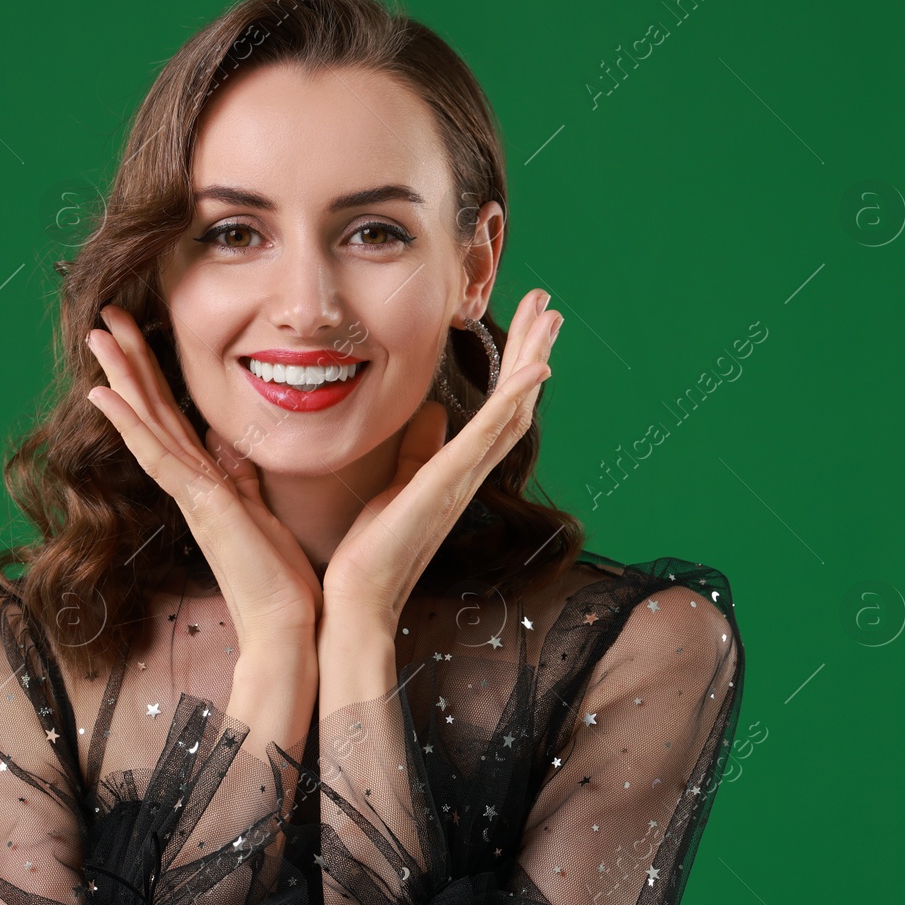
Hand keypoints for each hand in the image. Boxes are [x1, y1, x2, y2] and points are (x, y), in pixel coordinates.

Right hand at [85, 304, 320, 648]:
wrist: (287, 625)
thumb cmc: (280, 577)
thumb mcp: (262, 509)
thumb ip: (242, 475)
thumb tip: (229, 443)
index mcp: (205, 480)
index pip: (170, 417)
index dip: (150, 375)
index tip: (133, 335)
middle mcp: (188, 483)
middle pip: (150, 410)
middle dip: (128, 361)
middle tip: (102, 318)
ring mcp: (189, 493)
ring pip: (146, 423)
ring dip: (120, 377)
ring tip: (96, 336)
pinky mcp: (198, 505)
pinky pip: (157, 457)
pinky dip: (130, 424)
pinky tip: (105, 394)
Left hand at [320, 289, 562, 638]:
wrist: (355, 599)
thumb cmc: (367, 551)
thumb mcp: (394, 483)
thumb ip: (416, 449)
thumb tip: (431, 412)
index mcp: (455, 472)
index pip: (495, 409)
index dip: (514, 365)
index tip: (524, 322)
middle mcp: (469, 473)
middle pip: (516, 402)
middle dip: (532, 350)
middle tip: (548, 305)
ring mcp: (463, 479)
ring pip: (512, 409)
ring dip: (532, 359)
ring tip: (548, 315)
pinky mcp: (448, 484)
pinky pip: (490, 435)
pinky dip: (516, 400)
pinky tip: (536, 369)